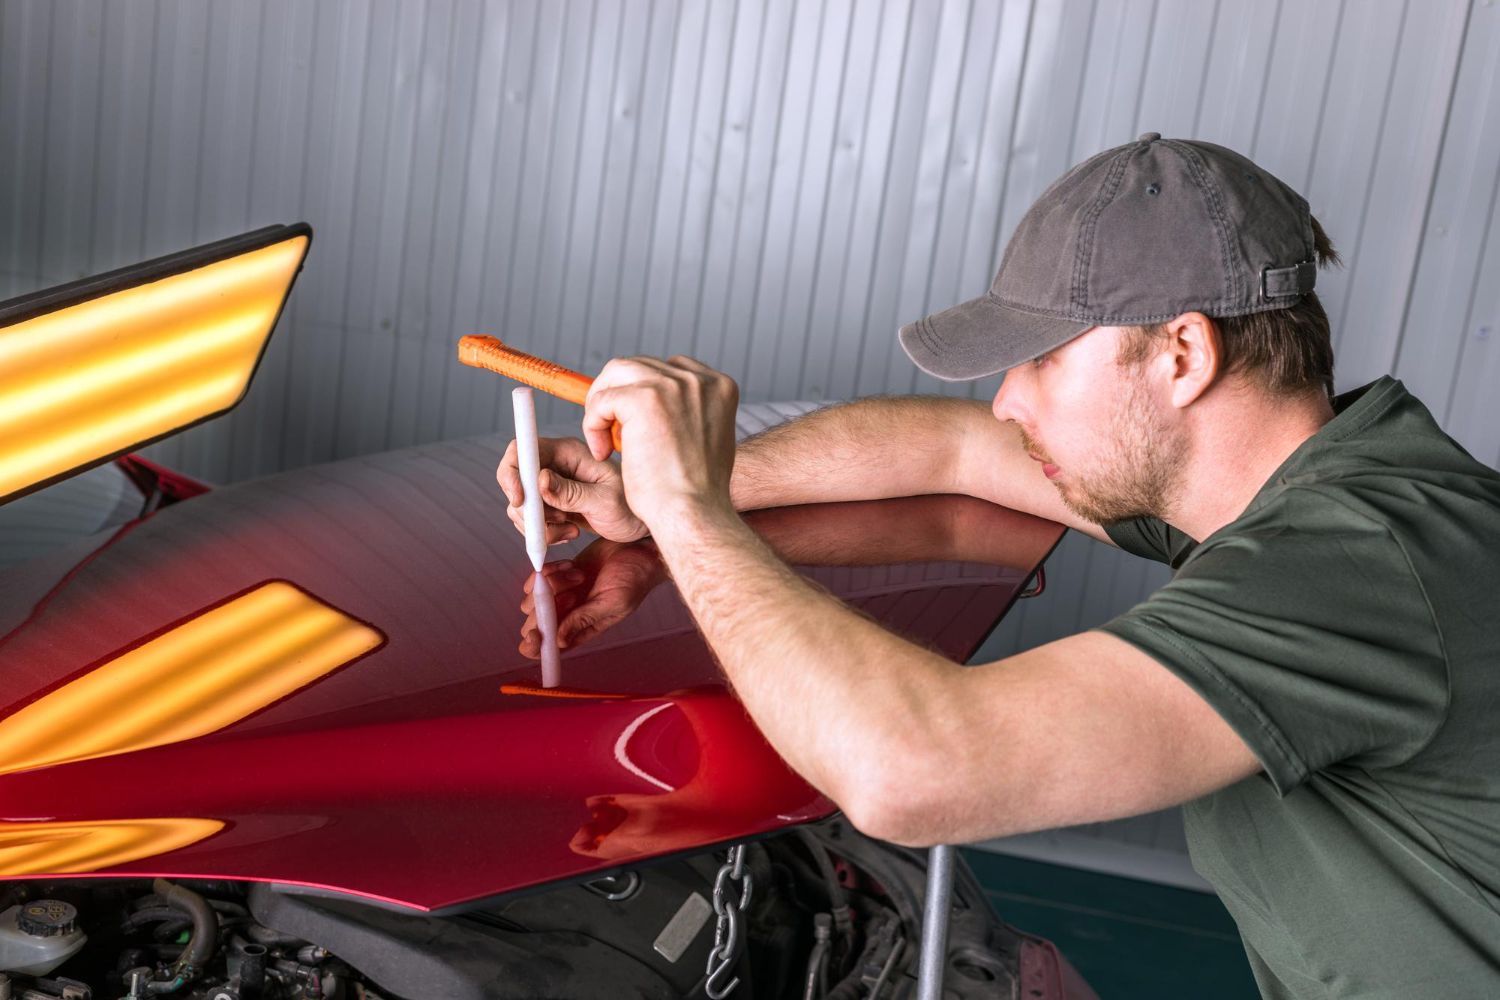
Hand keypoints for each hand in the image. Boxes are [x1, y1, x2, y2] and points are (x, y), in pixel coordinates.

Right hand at [497, 436, 647, 543]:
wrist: (640, 526)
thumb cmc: (631, 509)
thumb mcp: (605, 501)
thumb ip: (572, 493)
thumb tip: (540, 481)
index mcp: (569, 452)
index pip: (524, 449)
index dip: (513, 472)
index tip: (521, 501)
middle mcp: (557, 464)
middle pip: (516, 479)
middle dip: (526, 508)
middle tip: (551, 525)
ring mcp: (552, 485)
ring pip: (521, 503)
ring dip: (538, 524)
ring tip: (569, 531)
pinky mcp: (552, 504)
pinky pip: (531, 518)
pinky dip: (543, 532)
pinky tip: (569, 533)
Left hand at [517, 539, 666, 655]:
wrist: (637, 550)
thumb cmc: (633, 579)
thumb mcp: (613, 602)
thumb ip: (585, 619)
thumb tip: (559, 641)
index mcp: (581, 631)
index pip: (547, 649)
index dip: (535, 646)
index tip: (538, 633)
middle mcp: (568, 616)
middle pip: (534, 623)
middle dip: (545, 609)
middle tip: (573, 594)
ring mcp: (561, 595)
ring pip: (533, 598)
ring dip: (552, 584)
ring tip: (579, 575)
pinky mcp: (558, 575)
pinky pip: (537, 578)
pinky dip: (549, 570)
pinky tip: (571, 565)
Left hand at [582, 356, 738, 533]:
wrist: (692, 513)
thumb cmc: (694, 490)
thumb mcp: (703, 438)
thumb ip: (686, 413)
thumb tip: (653, 404)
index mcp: (718, 385)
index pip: (666, 369)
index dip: (642, 393)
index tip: (632, 424)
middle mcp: (698, 379)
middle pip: (638, 366)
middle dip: (617, 396)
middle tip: (611, 433)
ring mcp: (672, 385)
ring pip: (616, 374)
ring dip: (602, 406)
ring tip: (605, 441)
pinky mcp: (644, 399)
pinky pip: (602, 399)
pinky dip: (593, 424)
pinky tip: (604, 451)